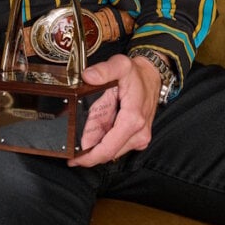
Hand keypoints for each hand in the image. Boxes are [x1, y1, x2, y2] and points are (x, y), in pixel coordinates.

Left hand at [67, 52, 161, 167]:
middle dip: (89, 150)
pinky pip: (117, 144)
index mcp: (132, 120)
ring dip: (97, 143)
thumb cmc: (137, 74)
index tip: (74, 160)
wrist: (152, 76)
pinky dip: (105, 139)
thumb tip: (88, 76)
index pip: (107, 149)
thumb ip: (103, 70)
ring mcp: (139, 137)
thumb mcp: (120, 65)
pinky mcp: (138, 138)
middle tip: (73, 144)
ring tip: (88, 127)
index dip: (89, 157)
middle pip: (107, 152)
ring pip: (111, 149)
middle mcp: (138, 133)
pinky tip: (99, 127)